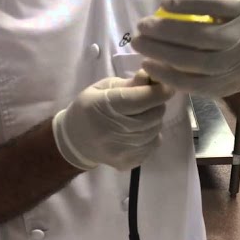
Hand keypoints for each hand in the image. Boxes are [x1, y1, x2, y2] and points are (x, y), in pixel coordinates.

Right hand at [52, 70, 175, 170]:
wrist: (74, 141)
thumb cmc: (88, 108)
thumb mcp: (103, 88)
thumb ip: (129, 83)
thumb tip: (151, 77)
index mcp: (105, 106)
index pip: (143, 98)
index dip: (159, 91)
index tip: (165, 85)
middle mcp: (114, 131)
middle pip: (153, 115)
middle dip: (158, 104)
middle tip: (150, 99)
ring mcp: (122, 150)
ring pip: (155, 130)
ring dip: (154, 120)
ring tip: (143, 115)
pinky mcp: (128, 162)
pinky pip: (152, 144)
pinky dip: (151, 135)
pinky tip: (138, 130)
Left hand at [132, 0, 239, 98]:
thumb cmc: (228, 17)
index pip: (218, 4)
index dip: (191, 2)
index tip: (163, 1)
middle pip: (205, 36)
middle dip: (169, 32)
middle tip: (141, 26)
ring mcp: (237, 64)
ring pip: (199, 62)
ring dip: (165, 54)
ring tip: (139, 45)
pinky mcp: (226, 85)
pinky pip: (196, 84)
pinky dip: (171, 77)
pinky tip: (149, 66)